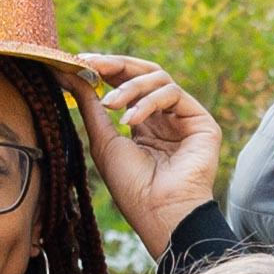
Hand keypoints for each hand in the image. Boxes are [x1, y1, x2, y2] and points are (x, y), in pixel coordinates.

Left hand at [75, 53, 220, 240]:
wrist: (158, 212)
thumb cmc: (131, 187)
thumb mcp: (103, 141)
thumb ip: (91, 105)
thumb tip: (71, 73)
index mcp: (144, 123)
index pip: (127, 84)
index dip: (106, 69)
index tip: (80, 61)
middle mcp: (166, 117)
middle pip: (144, 73)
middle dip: (116, 65)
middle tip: (91, 63)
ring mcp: (184, 118)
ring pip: (158, 78)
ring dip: (129, 87)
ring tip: (110, 105)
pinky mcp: (201, 121)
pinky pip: (172, 93)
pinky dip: (147, 101)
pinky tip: (130, 120)